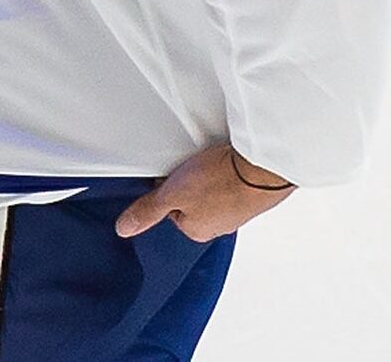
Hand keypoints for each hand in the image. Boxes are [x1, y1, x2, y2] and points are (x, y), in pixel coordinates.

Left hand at [116, 143, 294, 243]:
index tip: (172, 176)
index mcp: (197, 231)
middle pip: (197, 201)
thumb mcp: (172, 193)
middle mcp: (221, 224)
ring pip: (219, 190)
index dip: (170, 190)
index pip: (174, 211)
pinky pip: (240, 181)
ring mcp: (242, 208)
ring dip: (217, 175)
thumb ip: (148, 211)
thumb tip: (125, 228)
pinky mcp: (259, 192)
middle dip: (195, 183)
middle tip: (196, 165)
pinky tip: (234, 158)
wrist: (265, 166)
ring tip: (216, 159)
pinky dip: (237, 170)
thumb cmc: (224, 182)